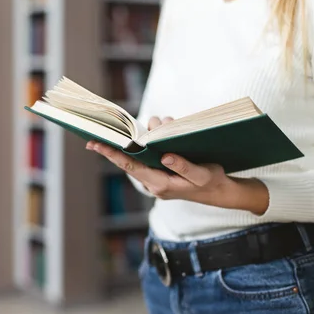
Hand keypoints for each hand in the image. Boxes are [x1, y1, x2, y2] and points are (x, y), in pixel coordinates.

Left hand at [86, 116, 268, 214]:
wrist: (217, 191)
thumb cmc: (210, 183)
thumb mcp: (201, 175)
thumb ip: (184, 167)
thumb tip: (165, 156)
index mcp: (160, 184)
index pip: (130, 166)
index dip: (112, 154)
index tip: (95, 144)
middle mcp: (153, 181)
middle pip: (128, 158)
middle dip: (122, 139)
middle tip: (108, 126)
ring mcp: (155, 175)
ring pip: (141, 150)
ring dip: (148, 133)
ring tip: (164, 122)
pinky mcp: (160, 168)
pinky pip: (149, 150)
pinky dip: (155, 136)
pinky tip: (165, 127)